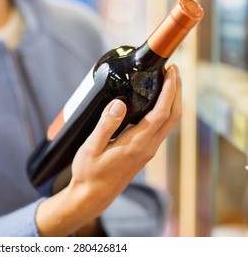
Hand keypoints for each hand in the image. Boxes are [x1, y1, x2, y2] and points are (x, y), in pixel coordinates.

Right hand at [36, 64, 180, 235]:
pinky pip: (161, 129)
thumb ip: (106, 125)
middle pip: (174, 116)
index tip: (171, 71)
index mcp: (136, 144)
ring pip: (169, 123)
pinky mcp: (143, 153)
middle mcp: (147, 148)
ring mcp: (147, 151)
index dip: (170, 90)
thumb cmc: (89, 173)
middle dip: (177, 91)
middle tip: (173, 70)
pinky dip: (164, 111)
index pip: (162, 113)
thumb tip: (119, 103)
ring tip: (166, 82)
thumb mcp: (91, 148)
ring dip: (173, 101)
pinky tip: (154, 103)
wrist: (92, 196)